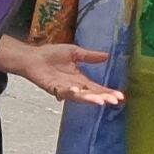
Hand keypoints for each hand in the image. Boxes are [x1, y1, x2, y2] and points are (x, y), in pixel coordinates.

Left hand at [5, 37, 122, 106]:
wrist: (32, 56)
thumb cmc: (51, 54)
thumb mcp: (74, 52)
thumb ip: (90, 56)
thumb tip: (108, 56)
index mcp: (81, 80)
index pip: (98, 88)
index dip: (109, 92)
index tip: (121, 96)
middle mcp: (74, 87)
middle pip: (91, 95)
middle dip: (103, 98)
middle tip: (114, 101)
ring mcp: (64, 89)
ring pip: (79, 97)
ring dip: (90, 99)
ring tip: (101, 100)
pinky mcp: (53, 88)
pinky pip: (63, 92)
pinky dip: (70, 92)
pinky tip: (77, 89)